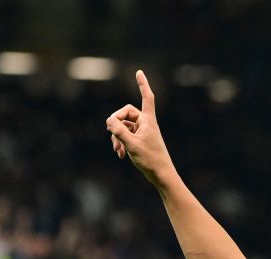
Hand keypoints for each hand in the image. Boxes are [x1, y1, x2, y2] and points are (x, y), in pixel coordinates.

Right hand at [105, 70, 175, 186]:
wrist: (161, 175)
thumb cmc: (151, 160)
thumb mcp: (131, 145)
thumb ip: (119, 131)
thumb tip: (109, 120)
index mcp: (148, 121)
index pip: (147, 98)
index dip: (142, 84)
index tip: (139, 72)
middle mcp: (146, 124)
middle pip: (126, 113)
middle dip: (116, 122)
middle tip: (110, 131)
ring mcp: (143, 132)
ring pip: (124, 126)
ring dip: (117, 136)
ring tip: (117, 150)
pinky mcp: (140, 141)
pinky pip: (126, 136)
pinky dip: (120, 143)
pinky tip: (120, 154)